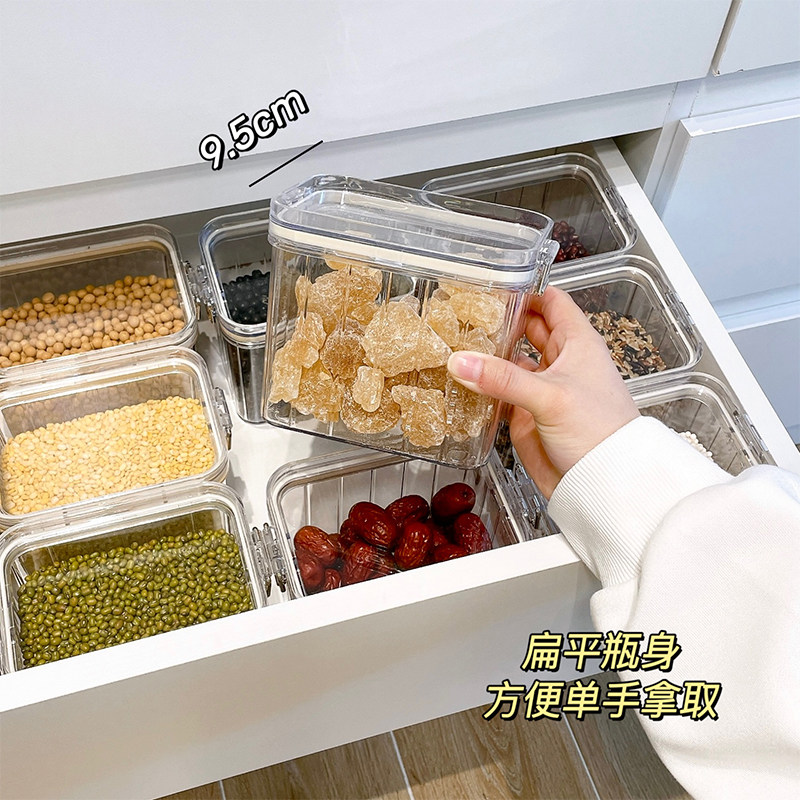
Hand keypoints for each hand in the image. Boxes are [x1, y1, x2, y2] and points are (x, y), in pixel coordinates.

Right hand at [447, 287, 638, 497]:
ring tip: (457, 339)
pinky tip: (462, 379)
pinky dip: (483, 386)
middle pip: (527, 328)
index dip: (528, 289)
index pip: (552, 302)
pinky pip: (501, 392)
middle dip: (502, 318)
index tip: (496, 281)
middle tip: (466, 309)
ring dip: (489, 353)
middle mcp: (559, 362)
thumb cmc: (600, 432)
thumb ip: (503, 378)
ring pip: (511, 360)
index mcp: (577, 343)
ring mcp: (542, 388)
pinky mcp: (527, 414)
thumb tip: (461, 362)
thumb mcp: (551, 396)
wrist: (602, 482)